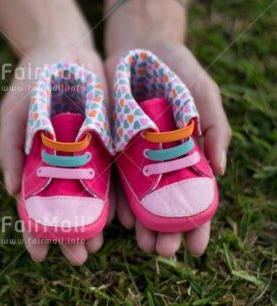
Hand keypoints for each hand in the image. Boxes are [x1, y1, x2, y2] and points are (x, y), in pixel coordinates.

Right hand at [0, 41, 115, 264]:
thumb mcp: (12, 112)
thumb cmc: (30, 82)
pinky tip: (123, 218)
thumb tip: (11, 190)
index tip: (39, 255)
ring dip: (94, 225)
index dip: (34, 232)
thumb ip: (8, 147)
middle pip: (65, 210)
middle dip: (69, 236)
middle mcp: (60, 168)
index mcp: (33, 165)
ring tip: (98, 245)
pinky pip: (114, 177)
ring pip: (91, 201)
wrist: (64, 52)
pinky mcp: (108, 146)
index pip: (32, 207)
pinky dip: (117, 198)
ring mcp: (85, 159)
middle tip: (77, 256)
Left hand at [105, 39, 231, 256]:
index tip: (197, 246)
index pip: (194, 196)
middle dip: (165, 230)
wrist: (140, 49)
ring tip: (142, 243)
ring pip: (138, 198)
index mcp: (187, 154)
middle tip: (164, 250)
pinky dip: (116, 198)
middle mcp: (159, 162)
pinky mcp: (110, 146)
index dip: (198, 222)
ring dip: (141, 223)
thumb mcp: (204, 94)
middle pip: (164, 204)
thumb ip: (215, 127)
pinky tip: (118, 217)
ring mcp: (134, 157)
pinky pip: (112, 177)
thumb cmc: (179, 71)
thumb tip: (221, 171)